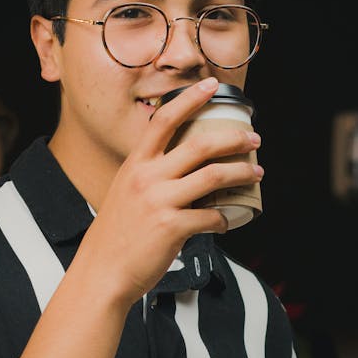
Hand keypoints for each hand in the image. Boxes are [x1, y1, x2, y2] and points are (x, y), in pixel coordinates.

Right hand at [85, 77, 262, 305]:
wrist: (102, 271)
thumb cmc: (115, 235)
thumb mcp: (125, 193)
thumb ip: (149, 176)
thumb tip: (183, 169)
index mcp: (136, 165)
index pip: (164, 120)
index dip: (190, 99)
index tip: (211, 85)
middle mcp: (147, 177)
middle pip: (201, 145)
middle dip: (234, 139)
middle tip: (253, 138)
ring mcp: (160, 202)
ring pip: (214, 176)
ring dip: (242, 172)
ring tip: (255, 173)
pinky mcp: (173, 228)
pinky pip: (211, 217)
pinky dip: (224, 219)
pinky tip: (226, 222)